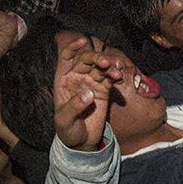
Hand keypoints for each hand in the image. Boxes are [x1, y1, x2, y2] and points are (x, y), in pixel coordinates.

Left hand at [52, 35, 119, 149]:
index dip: (73, 48)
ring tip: (117, 70)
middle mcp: (77, 78)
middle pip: (87, 60)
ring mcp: (92, 83)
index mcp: (63, 81)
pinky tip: (119, 76)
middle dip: (97, 58)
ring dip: (110, 65)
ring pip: (101, 67)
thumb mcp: (63, 121)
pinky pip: (110, 78)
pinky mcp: (104, 90)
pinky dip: (115, 75)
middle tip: (106, 63)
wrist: (82, 142)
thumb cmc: (67, 130)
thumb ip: (73, 107)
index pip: (66, 58)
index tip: (83, 41)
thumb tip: (89, 93)